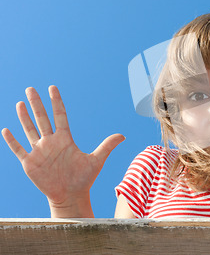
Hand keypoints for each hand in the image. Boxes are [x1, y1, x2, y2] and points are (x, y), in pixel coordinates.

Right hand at [1, 86, 124, 215]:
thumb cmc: (84, 179)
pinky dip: (12, 140)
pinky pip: (19, 149)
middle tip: (31, 88)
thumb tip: (123, 135)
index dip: (56, 102)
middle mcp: (51, 142)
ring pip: (29, 130)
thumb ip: (107, 146)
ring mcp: (39, 152)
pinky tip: (5, 129)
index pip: (59, 116)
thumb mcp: (96, 160)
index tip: (53, 88)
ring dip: (24, 117)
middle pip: (42, 118)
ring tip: (20, 103)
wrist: (71, 196)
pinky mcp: (30, 163)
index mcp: (65, 139)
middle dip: (36, 104)